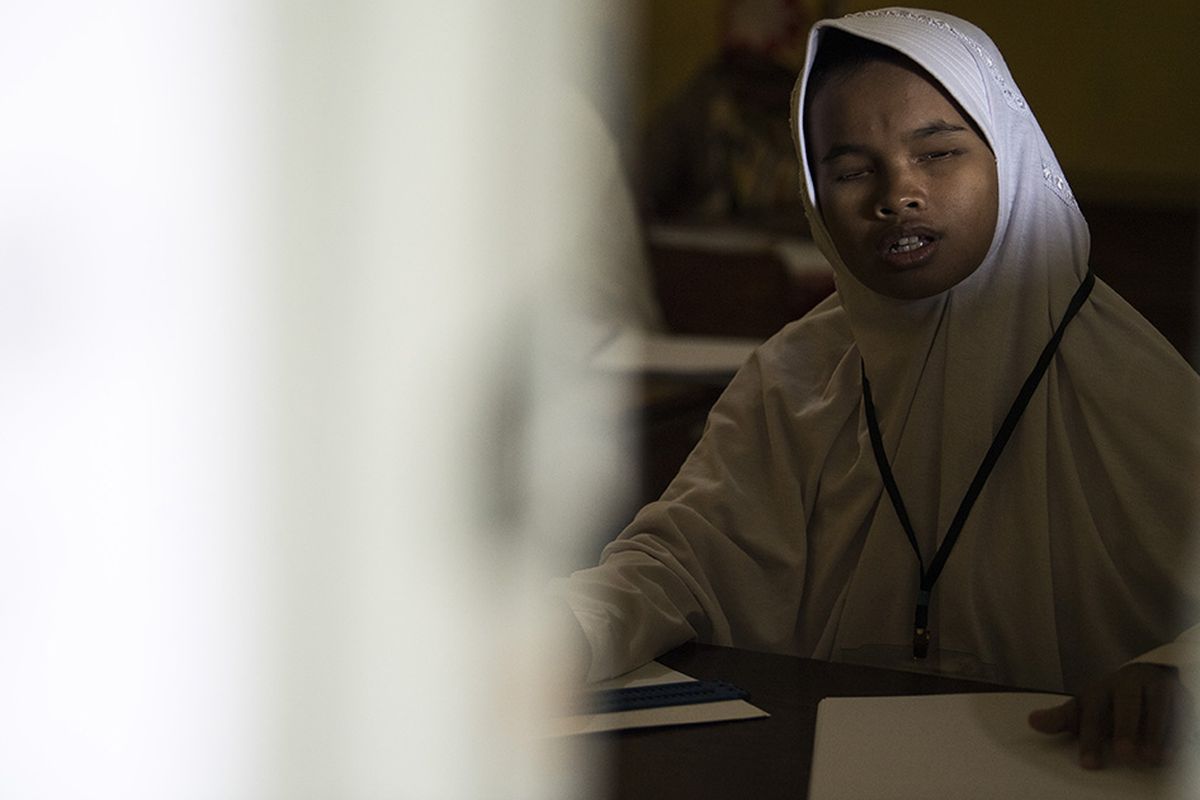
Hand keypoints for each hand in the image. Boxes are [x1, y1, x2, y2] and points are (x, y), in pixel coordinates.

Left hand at [1027, 663, 1194, 768]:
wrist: (1146, 677)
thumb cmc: (1110, 701)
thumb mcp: (1085, 708)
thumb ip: (1062, 718)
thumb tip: (1031, 722)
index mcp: (1102, 688)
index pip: (1094, 713)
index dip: (1090, 738)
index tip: (1089, 764)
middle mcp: (1130, 684)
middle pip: (1128, 703)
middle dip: (1126, 728)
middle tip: (1124, 754)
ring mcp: (1158, 687)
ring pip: (1159, 706)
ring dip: (1158, 732)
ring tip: (1154, 759)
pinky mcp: (1182, 695)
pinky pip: (1184, 711)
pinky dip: (1183, 730)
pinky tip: (1181, 749)